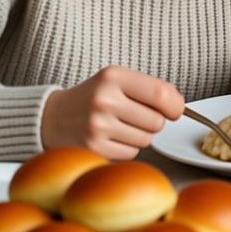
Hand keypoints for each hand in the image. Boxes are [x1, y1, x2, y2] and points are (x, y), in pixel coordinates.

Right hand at [40, 66, 184, 159]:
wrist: (51, 117)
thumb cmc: (93, 97)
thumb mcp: (117, 81)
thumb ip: (150, 88)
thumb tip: (179, 104)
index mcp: (113, 77)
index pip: (161, 94)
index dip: (176, 106)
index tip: (175, 110)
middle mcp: (104, 100)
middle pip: (157, 122)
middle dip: (153, 122)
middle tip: (135, 116)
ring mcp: (97, 126)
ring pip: (146, 140)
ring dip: (140, 136)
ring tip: (119, 126)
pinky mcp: (93, 148)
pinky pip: (131, 154)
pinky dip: (126, 149)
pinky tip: (110, 139)